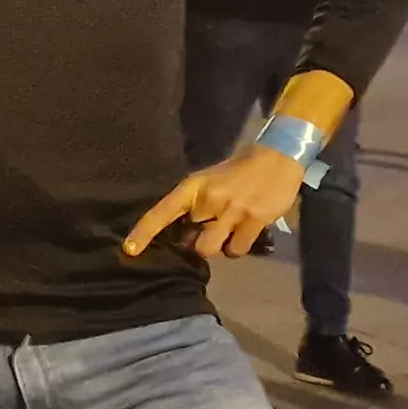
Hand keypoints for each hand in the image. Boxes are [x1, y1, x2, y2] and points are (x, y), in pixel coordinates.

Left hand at [125, 148, 307, 261]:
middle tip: (207, 231)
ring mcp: (233, 211)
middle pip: (190, 241)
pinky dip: (237, 247)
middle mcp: (210, 200)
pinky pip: (237, 250)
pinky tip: (243, 233)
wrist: (277, 158)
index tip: (130, 249)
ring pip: (212, 249)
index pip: (163, 211)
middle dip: (195, 241)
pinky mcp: (255, 221)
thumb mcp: (208, 181)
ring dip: (217, 246)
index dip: (144, 232)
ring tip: (227, 232)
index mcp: (193, 187)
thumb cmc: (237, 171)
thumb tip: (181, 235)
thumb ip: (194, 205)